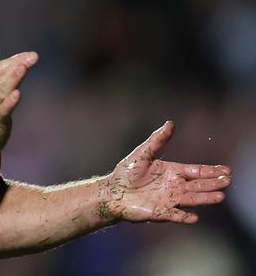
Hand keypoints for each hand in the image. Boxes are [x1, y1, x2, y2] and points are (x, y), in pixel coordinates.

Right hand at [0, 47, 38, 158]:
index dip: (12, 60)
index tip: (28, 55)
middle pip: (1, 76)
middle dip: (17, 65)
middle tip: (33, 57)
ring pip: (2, 90)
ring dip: (13, 79)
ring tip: (23, 68)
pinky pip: (3, 110)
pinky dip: (9, 102)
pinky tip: (17, 94)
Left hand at [106, 121, 230, 223]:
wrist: (112, 192)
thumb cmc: (126, 172)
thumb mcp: (142, 153)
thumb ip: (157, 140)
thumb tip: (170, 123)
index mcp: (172, 172)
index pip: (195, 171)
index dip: (210, 171)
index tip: (226, 170)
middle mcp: (174, 186)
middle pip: (197, 185)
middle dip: (212, 183)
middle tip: (227, 181)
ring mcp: (169, 200)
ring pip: (191, 199)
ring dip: (205, 198)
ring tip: (220, 196)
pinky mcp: (161, 213)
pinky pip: (175, 215)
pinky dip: (184, 217)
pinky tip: (194, 217)